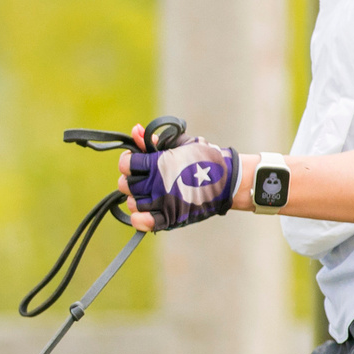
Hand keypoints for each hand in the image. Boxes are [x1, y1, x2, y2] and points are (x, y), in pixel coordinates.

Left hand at [118, 130, 238, 230]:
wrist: (227, 180)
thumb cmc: (204, 158)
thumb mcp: (180, 143)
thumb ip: (154, 139)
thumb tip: (135, 130)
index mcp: (158, 163)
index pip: (126, 164)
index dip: (127, 161)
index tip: (134, 160)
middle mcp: (157, 184)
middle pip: (126, 185)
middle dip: (130, 179)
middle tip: (140, 177)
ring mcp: (163, 202)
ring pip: (133, 203)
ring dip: (135, 198)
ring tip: (145, 193)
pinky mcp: (171, 218)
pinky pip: (144, 222)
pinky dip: (139, 219)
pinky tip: (142, 213)